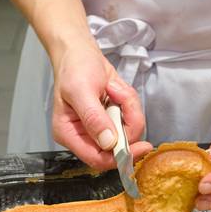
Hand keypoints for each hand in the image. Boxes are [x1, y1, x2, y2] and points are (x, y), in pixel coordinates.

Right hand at [52, 42, 152, 169]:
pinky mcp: (114, 119)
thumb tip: (108, 141)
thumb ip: (93, 117)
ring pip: (129, 132)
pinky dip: (130, 102)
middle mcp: (86, 136)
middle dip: (127, 122)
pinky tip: (116, 89)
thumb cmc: (74, 68)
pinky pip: (132, 119)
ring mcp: (102, 128)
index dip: (119, 156)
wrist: (81, 52)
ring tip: (115, 88)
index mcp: (70, 134)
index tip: (141, 146)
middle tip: (121, 96)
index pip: (97, 159)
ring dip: (129, 107)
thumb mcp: (80, 90)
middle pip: (118, 147)